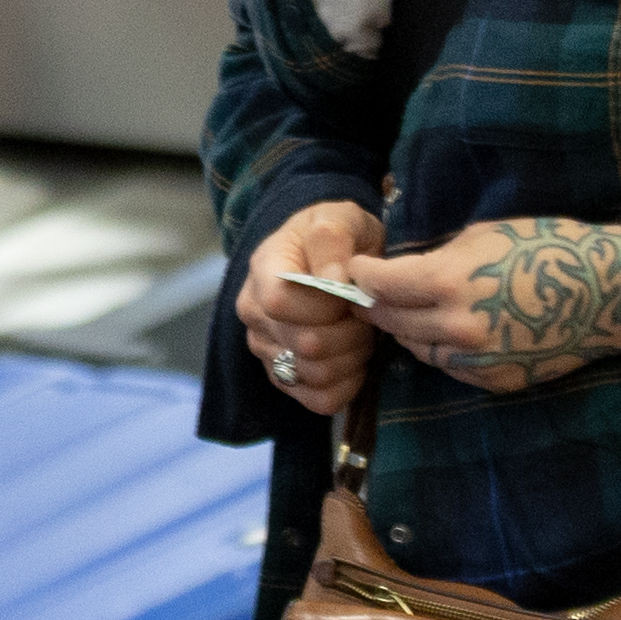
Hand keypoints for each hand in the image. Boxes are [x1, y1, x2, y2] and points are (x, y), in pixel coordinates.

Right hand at [237, 200, 385, 416]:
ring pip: (315, 375)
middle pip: (305, 344)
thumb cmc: (336, 236)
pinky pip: (320, 401)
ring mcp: (266, 350)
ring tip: (361, 333)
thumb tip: (332, 279)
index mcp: (262, 270)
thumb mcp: (338, 218)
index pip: (280, 302)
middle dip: (351, 331)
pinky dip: (348, 384)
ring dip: (352, 357)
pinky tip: (354, 359)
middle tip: (366, 314)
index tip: (350, 291)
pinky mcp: (284, 378)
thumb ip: (332, 240)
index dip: (326, 303)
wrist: (332, 256)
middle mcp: (254, 314)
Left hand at [353, 218, 620, 397]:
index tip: (355, 268)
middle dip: (377, 304)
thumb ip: (436, 257)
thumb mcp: (484, 235)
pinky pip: (450, 367)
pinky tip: (451, 331)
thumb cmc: (550, 248)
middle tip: (370, 292)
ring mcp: (475, 361)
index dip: (361, 275)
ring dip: (409, 329)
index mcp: (450, 282)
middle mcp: (456, 328)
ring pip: (417, 349)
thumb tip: (400, 269)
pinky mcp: (494, 381)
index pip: (379, 285)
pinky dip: (442, 349)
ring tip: (411, 310)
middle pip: (391, 322)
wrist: (610, 293)